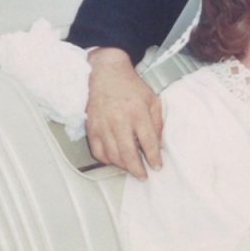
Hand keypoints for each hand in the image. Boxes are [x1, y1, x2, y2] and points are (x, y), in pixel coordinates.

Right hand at [85, 47, 162, 178]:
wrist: (107, 74)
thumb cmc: (132, 88)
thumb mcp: (153, 100)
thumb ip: (157, 123)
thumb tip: (157, 145)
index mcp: (137, 112)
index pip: (148, 142)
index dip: (153, 158)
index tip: (157, 167)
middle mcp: (119, 120)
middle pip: (128, 153)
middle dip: (137, 169)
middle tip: (142, 176)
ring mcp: (103, 124)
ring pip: (112, 155)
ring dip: (123, 166)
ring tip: (131, 168)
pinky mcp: (91, 127)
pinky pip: (98, 151)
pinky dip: (106, 160)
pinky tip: (115, 159)